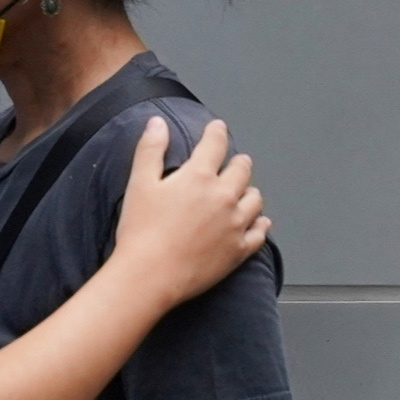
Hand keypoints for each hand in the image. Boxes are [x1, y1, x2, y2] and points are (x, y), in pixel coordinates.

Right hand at [109, 117, 268, 308]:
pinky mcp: (238, 250)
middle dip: (238, 162)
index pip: (215, 144)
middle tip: (234, 161)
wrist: (150, 276)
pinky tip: (258, 222)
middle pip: (242, 170)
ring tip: (243, 192)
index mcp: (199, 177)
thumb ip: (150, 149)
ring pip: (255, 199)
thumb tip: (157, 122)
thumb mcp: (139, 184)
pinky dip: (260, 224)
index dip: (216, 132)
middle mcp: (223, 197)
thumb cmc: (140, 231)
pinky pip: (259, 233)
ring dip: (249, 191)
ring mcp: (235, 225)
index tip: (217, 128)